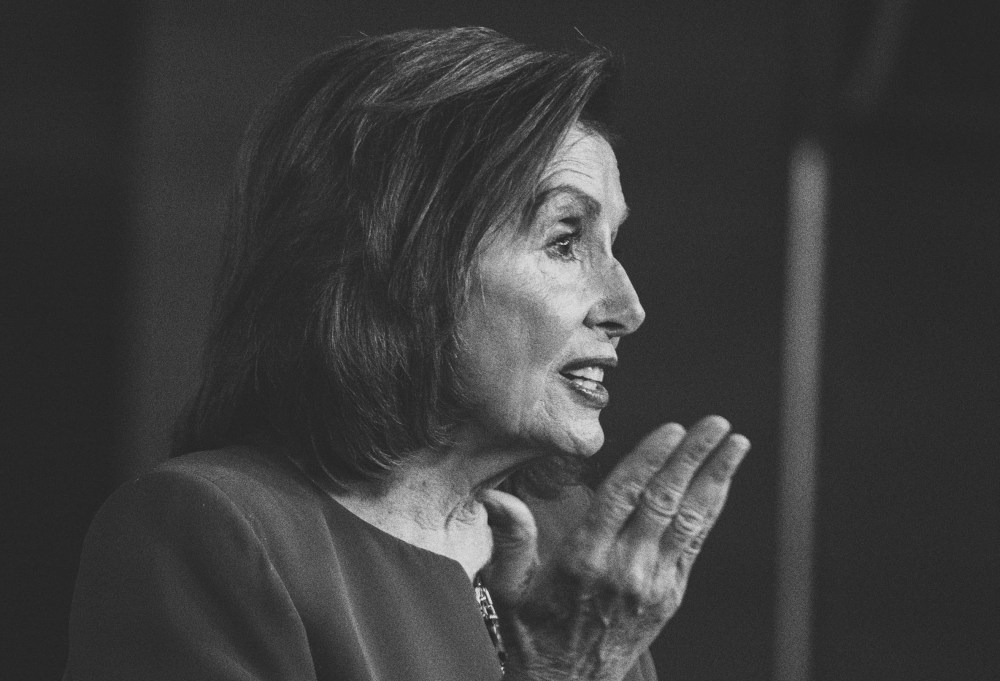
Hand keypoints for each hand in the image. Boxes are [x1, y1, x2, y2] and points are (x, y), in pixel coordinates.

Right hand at [480, 416, 749, 680]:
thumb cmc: (534, 633)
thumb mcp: (508, 587)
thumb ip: (509, 537)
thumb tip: (494, 496)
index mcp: (584, 559)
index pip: (622, 497)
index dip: (650, 460)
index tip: (671, 429)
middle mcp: (624, 568)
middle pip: (664, 501)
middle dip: (693, 458)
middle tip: (715, 422)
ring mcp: (653, 582)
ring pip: (689, 519)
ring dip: (715, 477)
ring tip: (735, 443)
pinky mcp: (670, 594)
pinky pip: (694, 542)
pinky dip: (710, 508)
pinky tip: (721, 482)